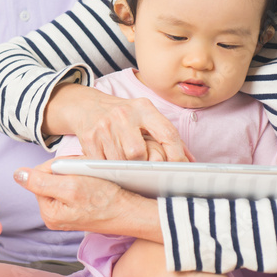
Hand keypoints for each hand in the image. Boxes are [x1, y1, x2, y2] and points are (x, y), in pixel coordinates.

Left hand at [14, 160, 162, 240]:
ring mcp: (66, 214)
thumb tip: (16, 175)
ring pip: (63, 180)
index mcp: (48, 211)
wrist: (132, 212)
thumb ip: (40, 181)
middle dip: (68, 169)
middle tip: (87, 172)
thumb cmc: (106, 200)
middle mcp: (54, 215)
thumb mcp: (71, 187)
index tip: (76, 167)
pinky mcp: (78, 210)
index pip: (40, 175)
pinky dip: (83, 179)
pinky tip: (96, 183)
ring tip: (93, 177)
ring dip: (77, 173)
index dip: (58, 165)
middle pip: (51, 177)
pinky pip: (74, 187)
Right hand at [63, 86, 188, 160]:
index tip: (182, 170)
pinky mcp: (89, 139)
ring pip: (120, 161)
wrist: (86, 106)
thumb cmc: (123, 116)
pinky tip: (112, 165)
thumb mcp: (146, 117)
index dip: (177, 154)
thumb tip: (190, 160)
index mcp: (143, 108)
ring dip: (126, 169)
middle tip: (146, 171)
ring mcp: (104, 127)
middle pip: (138, 153)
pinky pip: (103, 164)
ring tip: (128, 167)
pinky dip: (110, 169)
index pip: (167, 133)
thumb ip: (167, 136)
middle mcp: (123, 115)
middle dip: (143, 165)